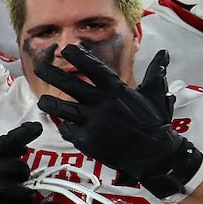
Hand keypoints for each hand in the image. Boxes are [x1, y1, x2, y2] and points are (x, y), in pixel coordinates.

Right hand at [0, 122, 40, 203]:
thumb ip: (1, 153)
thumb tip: (23, 148)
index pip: (11, 140)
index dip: (26, 133)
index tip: (36, 128)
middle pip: (22, 168)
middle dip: (20, 174)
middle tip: (13, 178)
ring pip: (24, 191)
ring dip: (22, 194)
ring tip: (15, 195)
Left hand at [36, 47, 202, 198]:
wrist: (154, 155)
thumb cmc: (155, 124)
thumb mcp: (155, 95)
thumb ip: (155, 72)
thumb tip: (163, 53)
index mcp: (116, 90)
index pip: (93, 68)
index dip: (78, 56)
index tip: (66, 49)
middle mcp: (100, 104)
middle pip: (68, 84)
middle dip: (50, 74)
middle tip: (39, 68)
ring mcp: (91, 123)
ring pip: (60, 108)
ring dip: (48, 103)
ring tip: (43, 100)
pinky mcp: (86, 141)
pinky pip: (67, 130)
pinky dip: (64, 126)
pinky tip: (62, 123)